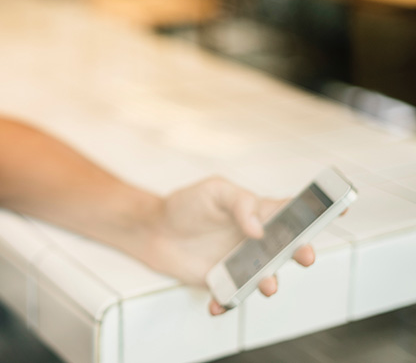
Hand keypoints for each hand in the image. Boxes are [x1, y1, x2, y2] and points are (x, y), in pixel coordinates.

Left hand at [135, 176, 314, 314]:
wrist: (154, 229)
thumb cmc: (186, 205)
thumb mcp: (214, 191)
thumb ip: (239, 204)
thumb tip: (258, 229)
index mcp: (259, 213)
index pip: (293, 211)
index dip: (318, 210)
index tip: (339, 208)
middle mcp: (257, 240)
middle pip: (288, 249)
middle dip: (302, 253)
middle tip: (304, 255)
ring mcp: (243, 262)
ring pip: (266, 277)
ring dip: (269, 283)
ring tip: (265, 285)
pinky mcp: (223, 281)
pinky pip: (233, 296)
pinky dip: (228, 302)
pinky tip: (218, 302)